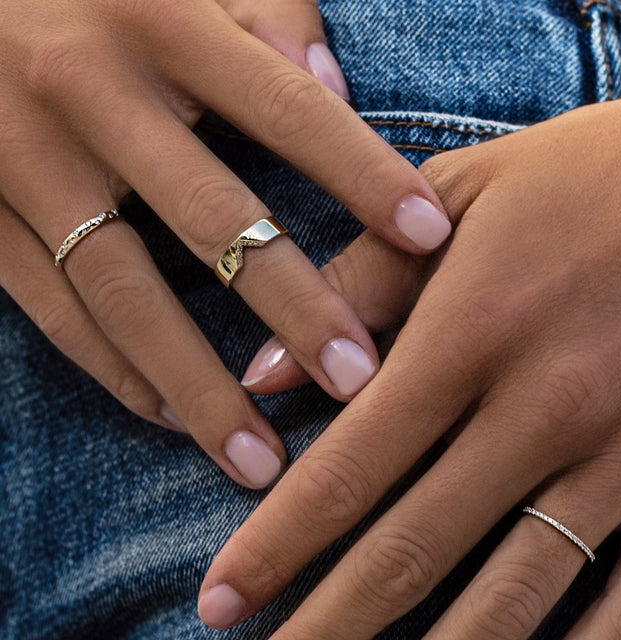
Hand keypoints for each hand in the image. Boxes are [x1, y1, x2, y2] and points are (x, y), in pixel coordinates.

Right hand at [0, 0, 451, 488]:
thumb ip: (265, 13)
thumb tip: (333, 85)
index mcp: (157, 19)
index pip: (287, 109)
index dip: (363, 176)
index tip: (430, 239)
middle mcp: (88, 90)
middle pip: (211, 217)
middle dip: (294, 305)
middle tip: (359, 382)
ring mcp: (22, 159)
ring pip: (123, 291)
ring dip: (199, 386)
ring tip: (263, 463)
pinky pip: (55, 311)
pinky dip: (118, 371)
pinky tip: (173, 417)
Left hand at [198, 62, 620, 639]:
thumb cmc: (583, 176)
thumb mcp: (457, 195)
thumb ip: (359, 282)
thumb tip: (266, 373)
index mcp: (474, 333)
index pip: (352, 468)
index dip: (277, 546)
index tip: (220, 604)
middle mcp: (544, 411)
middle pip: (414, 553)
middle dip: (326, 636)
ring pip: (514, 601)